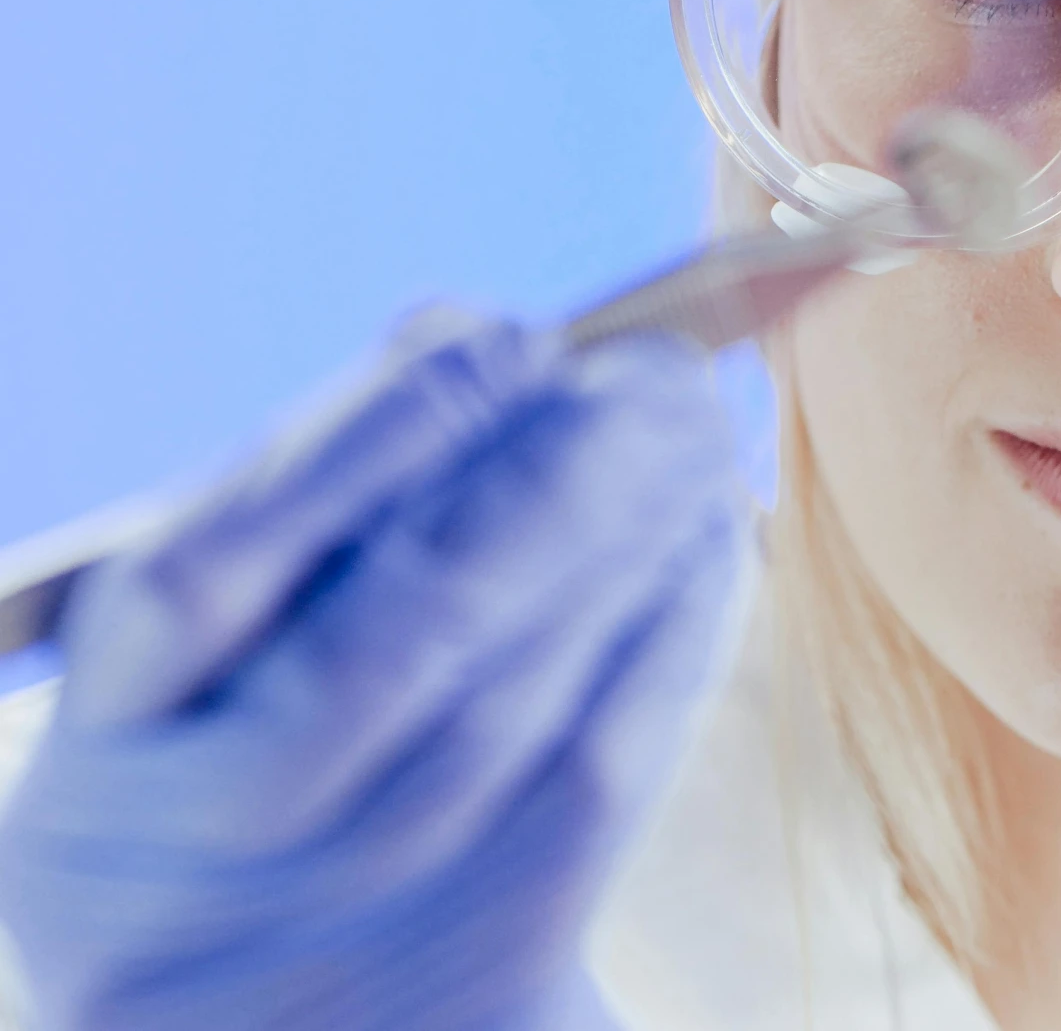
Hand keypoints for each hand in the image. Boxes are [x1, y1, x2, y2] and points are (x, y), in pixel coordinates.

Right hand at [0, 309, 743, 1030]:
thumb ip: (302, 498)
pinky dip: (672, 628)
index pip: (209, 578)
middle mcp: (220, 842)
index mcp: (112, 746)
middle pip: (396, 643)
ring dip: (636, 538)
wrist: (273, 1023)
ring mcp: (357, 911)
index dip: (373, 443)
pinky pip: (608, 768)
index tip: (505, 341)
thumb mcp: (200, 657)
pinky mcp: (494, 951)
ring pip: (525, 700)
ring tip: (695, 430)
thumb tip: (472, 341)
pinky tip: (705, 535)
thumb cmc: (244, 764)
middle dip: (553, 481)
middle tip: (655, 376)